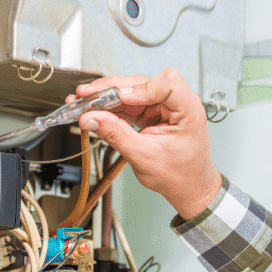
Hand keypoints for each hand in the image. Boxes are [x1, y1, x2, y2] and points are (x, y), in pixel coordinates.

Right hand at [71, 68, 222, 219]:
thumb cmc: (180, 175)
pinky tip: (94, 111)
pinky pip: (128, 105)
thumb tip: (92, 119)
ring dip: (105, 97)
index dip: (142, 88)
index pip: (168, 83)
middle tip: (86, 95)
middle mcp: (177, 104)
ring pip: (131, 92)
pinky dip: (110, 108)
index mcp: (188, 110)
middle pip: (142, 83)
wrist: (187, 188)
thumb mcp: (145, 158)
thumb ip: (117, 136)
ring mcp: (163, 107)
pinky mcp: (152, 114)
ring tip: (83, 103)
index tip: (121, 99)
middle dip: (112, 90)